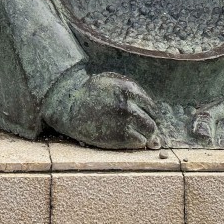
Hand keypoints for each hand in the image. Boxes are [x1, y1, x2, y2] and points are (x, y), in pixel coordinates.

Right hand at [43, 67, 160, 148]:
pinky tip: (127, 136)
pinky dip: (136, 141)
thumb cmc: (93, 92)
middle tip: (143, 127)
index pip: (151, 106)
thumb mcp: (113, 81)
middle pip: (151, 122)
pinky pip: (137, 142)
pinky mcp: (117, 138)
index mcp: (128, 89)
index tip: (145, 115)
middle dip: (149, 125)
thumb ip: (133, 91)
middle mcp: (128, 106)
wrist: (70, 106)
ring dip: (144, 134)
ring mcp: (123, 123)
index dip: (149, 112)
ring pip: (147, 133)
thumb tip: (154, 109)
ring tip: (135, 132)